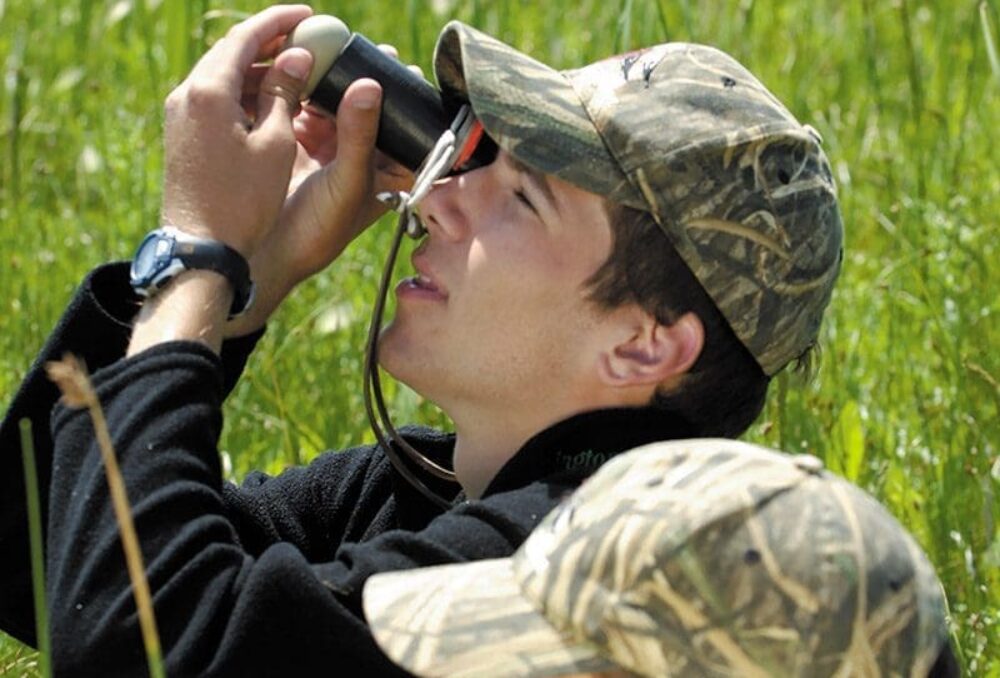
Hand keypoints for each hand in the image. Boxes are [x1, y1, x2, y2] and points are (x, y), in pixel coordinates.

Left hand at [161, 4, 314, 257]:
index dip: (280, 22)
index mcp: (209, 90)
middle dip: (268, 42)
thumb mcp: (275, 144)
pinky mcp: (182, 135)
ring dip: (257, 70)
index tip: (309, 16)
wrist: (201, 250)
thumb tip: (295, 57)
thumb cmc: (243, 202)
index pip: (245, 36)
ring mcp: (180, 115)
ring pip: (222, 75)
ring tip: (296, 73)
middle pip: (229, 51)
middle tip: (306, 40)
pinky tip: (271, 104)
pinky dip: (243, 93)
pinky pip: (214, 99)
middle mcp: (186, 95)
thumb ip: (284, 93)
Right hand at [226, 50, 415, 336]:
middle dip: (373, 81)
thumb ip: (359, 134)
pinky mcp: (304, 136)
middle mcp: (367, 156)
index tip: (407, 74)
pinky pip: (311, 101)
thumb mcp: (348, 181)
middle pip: (377, 108)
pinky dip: (310, 85)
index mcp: (391, 172)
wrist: (270, 247)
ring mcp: (336, 144)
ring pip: (344, 100)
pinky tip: (309, 70)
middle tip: (376, 55)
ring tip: (341, 57)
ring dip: (341, 79)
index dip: (410, 102)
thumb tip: (371, 85)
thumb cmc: (321, 229)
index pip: (410, 129)